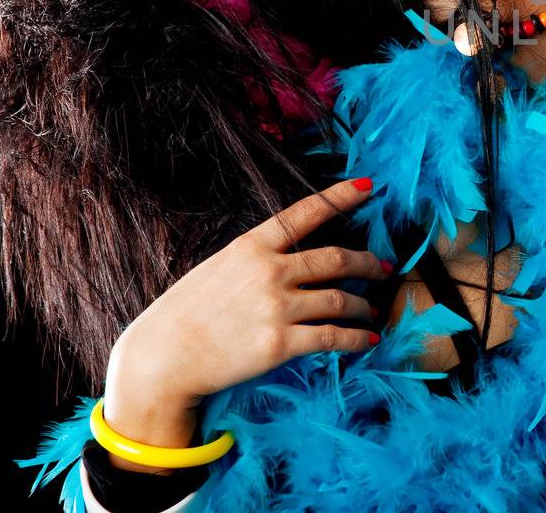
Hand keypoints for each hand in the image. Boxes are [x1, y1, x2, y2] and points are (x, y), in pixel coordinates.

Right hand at [105, 177, 392, 410]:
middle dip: (368, 263)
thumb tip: (292, 259)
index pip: (305, 212)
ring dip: (364, 306)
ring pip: (341, 300)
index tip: (369, 185)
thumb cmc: (185, 314)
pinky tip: (367, 341)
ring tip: (372, 312)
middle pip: (336, 258)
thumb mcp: (217, 268)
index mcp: (251, 246)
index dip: (341, 197)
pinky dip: (357, 339)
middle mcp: (269, 271)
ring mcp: (276, 308)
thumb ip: (255, 259)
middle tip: (384, 268)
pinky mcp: (280, 344)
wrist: (160, 359)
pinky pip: (333, 337)